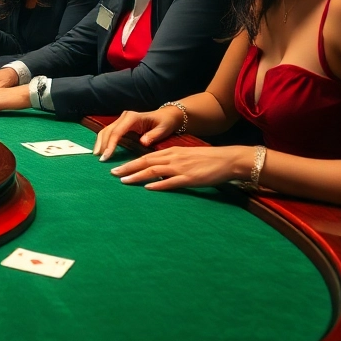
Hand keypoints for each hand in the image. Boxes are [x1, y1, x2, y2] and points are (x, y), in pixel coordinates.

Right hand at [92, 107, 185, 161]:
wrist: (167, 116)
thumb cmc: (165, 123)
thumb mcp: (163, 129)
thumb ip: (153, 136)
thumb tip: (142, 142)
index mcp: (133, 117)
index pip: (117, 132)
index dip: (110, 144)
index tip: (106, 156)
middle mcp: (125, 117)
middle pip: (108, 130)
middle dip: (102, 144)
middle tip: (99, 159)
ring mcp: (122, 120)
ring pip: (106, 130)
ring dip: (100, 142)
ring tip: (97, 155)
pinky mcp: (121, 124)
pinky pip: (109, 132)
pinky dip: (103, 141)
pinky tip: (101, 150)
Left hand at [110, 145, 256, 190]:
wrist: (228, 159)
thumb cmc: (208, 159)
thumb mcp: (186, 156)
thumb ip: (172, 161)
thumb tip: (157, 171)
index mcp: (172, 151)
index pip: (147, 157)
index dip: (131, 162)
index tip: (118, 167)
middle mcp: (173, 158)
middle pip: (146, 162)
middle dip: (128, 168)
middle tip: (113, 173)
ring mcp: (181, 168)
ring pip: (154, 171)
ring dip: (137, 176)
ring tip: (123, 181)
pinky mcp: (190, 178)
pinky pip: (171, 182)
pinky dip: (158, 185)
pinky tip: (147, 188)